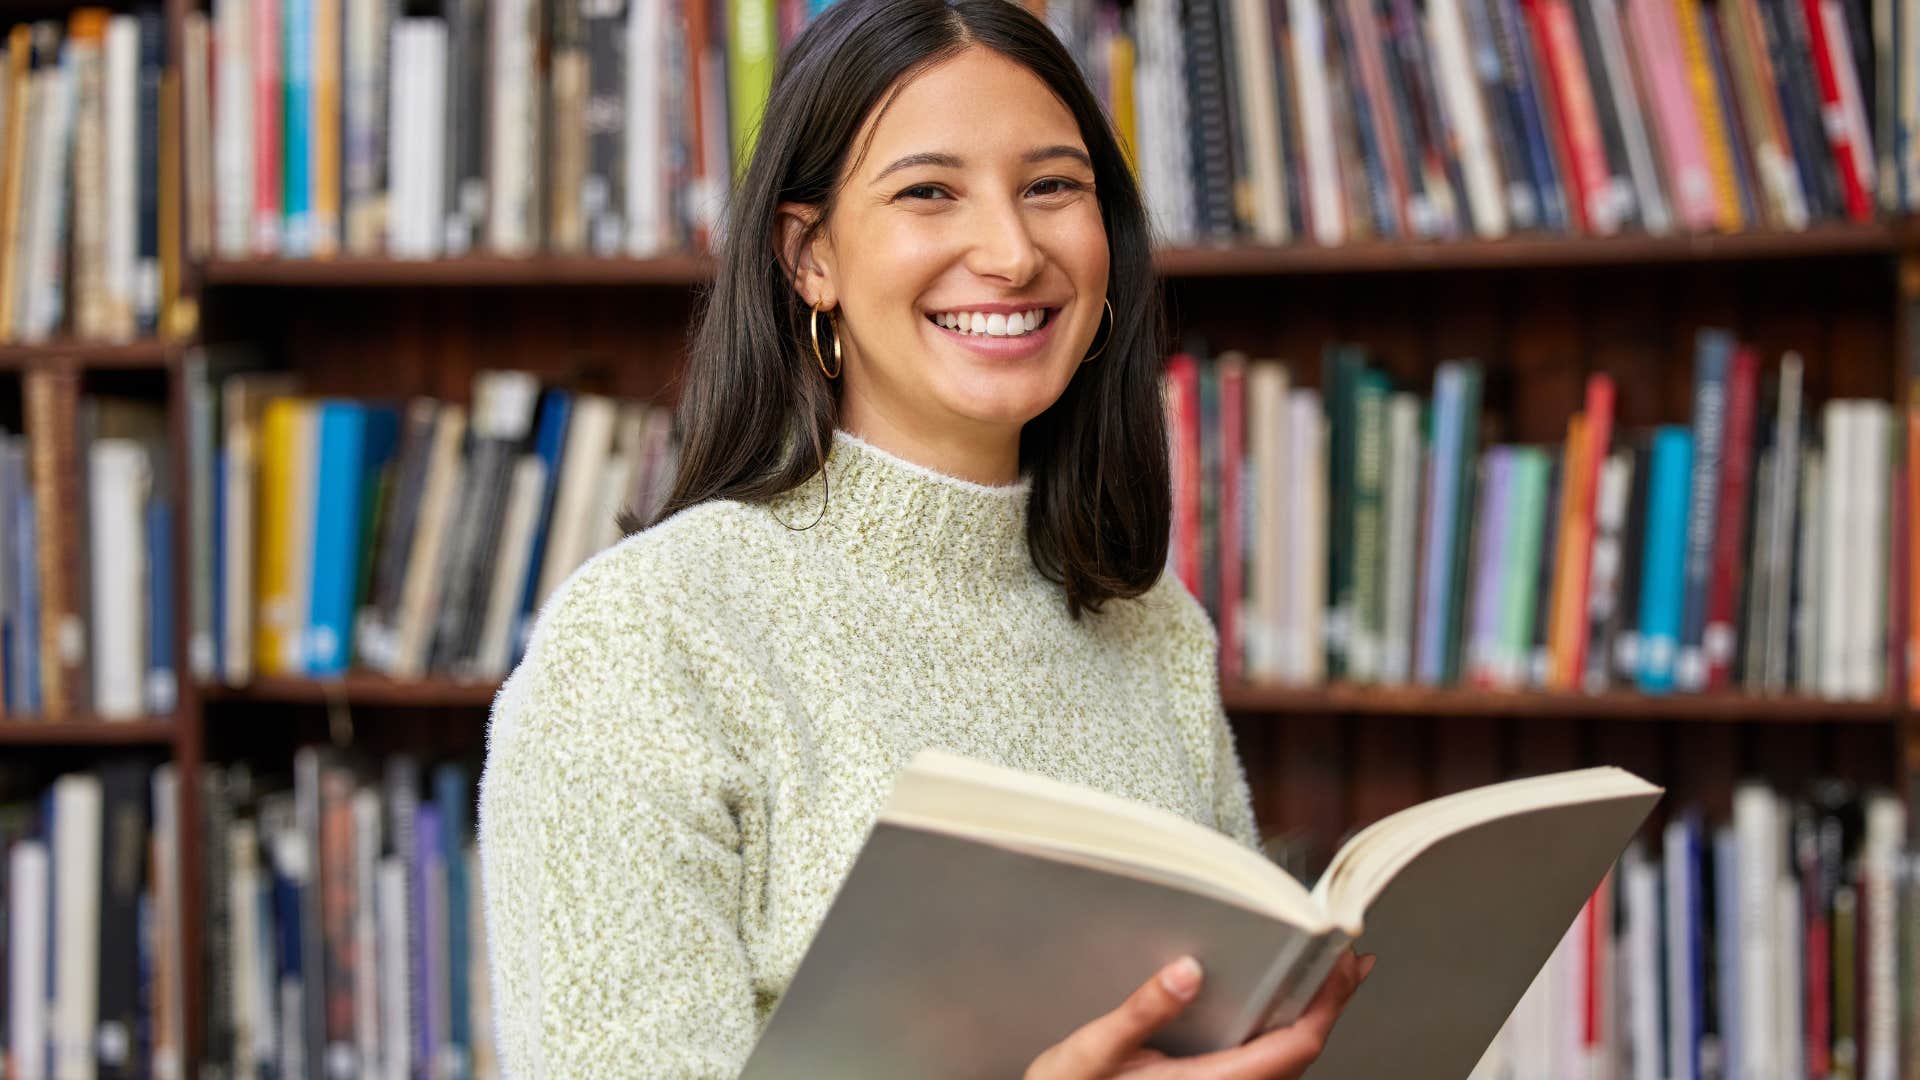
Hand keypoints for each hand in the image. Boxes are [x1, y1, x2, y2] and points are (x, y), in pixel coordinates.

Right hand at [1024, 950, 1374, 1079]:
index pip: (1293, 1048)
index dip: (1327, 1006)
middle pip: (1300, 1056)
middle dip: (1328, 1006)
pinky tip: (1276, 1014)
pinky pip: (1263, 1070)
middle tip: (1348, 959)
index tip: (1345, 964)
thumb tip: (1188, 970)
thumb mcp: (1093, 1052)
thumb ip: (1142, 1013)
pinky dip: (1283, 1038)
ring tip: (1324, 979)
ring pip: (1285, 1066)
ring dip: (1309, 1021)